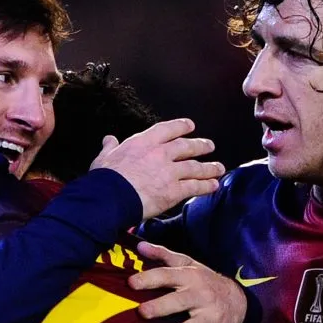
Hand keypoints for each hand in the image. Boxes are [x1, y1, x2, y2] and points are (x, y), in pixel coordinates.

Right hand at [90, 118, 223, 218]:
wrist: (111, 197)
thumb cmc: (105, 179)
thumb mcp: (104, 158)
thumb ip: (110, 147)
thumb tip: (109, 140)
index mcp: (143, 143)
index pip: (167, 129)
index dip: (181, 126)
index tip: (190, 125)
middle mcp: (160, 154)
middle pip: (186, 146)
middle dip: (200, 146)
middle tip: (209, 146)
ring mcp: (169, 172)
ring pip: (195, 167)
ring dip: (209, 167)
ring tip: (218, 168)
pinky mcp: (174, 190)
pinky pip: (195, 187)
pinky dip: (206, 186)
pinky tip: (214, 185)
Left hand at [127, 241, 246, 322]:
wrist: (240, 299)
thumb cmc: (205, 280)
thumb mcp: (188, 264)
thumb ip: (163, 255)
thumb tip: (138, 244)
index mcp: (190, 277)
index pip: (168, 276)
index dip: (150, 278)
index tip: (131, 283)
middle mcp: (200, 296)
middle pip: (179, 301)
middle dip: (161, 307)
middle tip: (143, 312)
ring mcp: (209, 317)